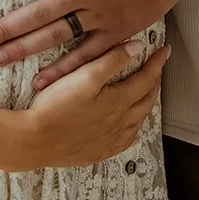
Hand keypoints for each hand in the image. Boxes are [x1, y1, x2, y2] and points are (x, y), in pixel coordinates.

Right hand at [8, 39, 169, 169]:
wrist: (34, 140)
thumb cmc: (56, 107)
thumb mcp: (85, 75)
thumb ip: (113, 59)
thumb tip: (137, 47)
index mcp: (120, 102)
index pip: (146, 78)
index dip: (157, 63)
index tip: (164, 51)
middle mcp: (120, 123)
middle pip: (147, 100)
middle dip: (155, 82)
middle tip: (157, 70)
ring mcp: (110, 140)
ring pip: (138, 121)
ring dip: (146, 105)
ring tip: (147, 94)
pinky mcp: (98, 152)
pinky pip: (125, 141)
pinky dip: (133, 130)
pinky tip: (130, 130)